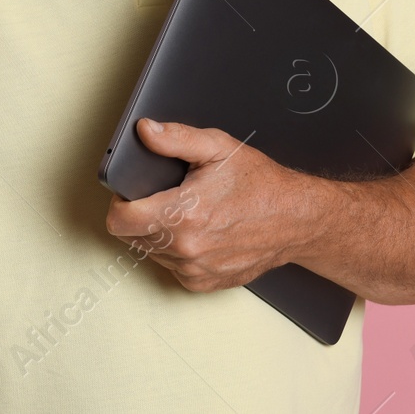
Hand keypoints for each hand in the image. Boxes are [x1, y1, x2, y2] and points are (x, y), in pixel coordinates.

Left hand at [104, 119, 311, 292]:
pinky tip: (196, 233)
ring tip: (184, 214)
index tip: (128, 194)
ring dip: (157, 235)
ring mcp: (194, 269)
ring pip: (151, 253)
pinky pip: (172, 267)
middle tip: (160, 199)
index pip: (120, 220)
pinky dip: (176, 251)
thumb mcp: (218, 147)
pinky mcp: (202, 283)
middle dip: (138, 216)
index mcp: (183, 214)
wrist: (295, 219)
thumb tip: (146, 131)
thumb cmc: (260, 184)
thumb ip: (176, 138)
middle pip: (130, 237)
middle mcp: (186, 247)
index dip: (119, 203)